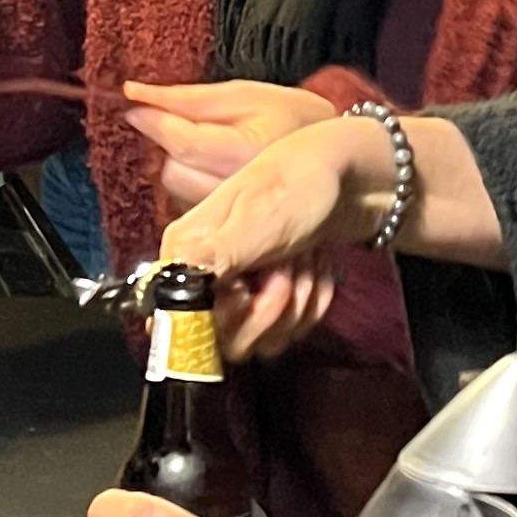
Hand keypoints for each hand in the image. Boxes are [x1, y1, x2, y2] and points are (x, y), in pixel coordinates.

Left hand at [121, 80, 342, 214]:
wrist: (335, 157)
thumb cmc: (293, 118)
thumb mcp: (246, 94)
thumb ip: (188, 99)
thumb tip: (134, 95)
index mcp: (247, 152)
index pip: (181, 142)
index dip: (153, 121)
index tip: (135, 106)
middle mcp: (241, 190)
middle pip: (171, 171)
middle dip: (172, 146)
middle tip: (196, 129)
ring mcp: (237, 215)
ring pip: (176, 190)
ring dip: (181, 168)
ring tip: (212, 151)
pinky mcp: (234, 227)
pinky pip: (190, 205)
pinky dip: (194, 186)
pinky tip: (219, 172)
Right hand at [157, 115, 392, 354]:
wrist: (350, 176)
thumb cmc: (298, 184)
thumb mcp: (254, 217)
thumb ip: (210, 258)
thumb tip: (166, 299)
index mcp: (186, 254)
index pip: (182, 322)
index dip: (220, 318)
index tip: (246, 291)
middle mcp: (207, 278)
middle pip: (227, 340)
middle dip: (270, 309)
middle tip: (288, 265)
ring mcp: (242, 293)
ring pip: (264, 341)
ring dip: (298, 302)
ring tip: (305, 257)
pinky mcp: (274, 303)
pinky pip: (291, 333)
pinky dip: (313, 303)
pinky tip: (318, 268)